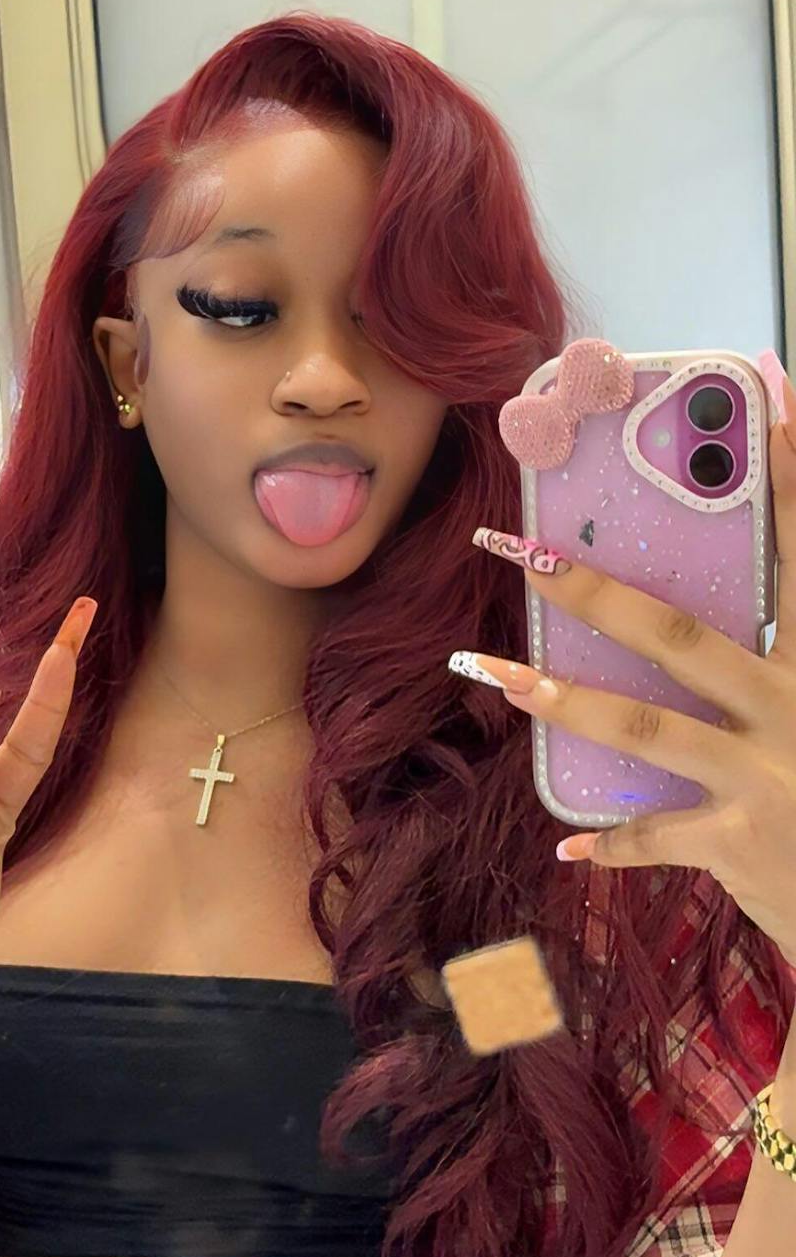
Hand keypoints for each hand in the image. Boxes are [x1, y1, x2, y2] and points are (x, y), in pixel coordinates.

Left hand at [448, 370, 795, 968]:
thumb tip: (728, 614)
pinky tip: (569, 843)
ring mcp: (766, 775)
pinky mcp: (742, 841)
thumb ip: (784, 646)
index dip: (788, 489)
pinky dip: (611, 841)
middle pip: (680, 636)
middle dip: (595, 592)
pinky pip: (656, 834)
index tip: (768, 413)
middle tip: (523, 553)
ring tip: (490, 670)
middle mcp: (794, 705)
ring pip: (641, 726)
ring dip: (558, 697)